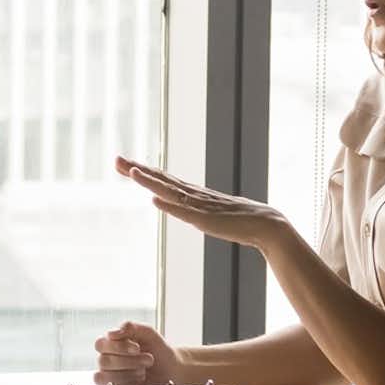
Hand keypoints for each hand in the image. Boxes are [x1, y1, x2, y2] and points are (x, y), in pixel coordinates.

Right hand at [91, 320, 187, 384]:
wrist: (171, 369)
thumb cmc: (158, 350)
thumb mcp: (148, 333)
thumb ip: (131, 327)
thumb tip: (113, 332)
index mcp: (112, 342)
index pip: (100, 344)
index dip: (118, 347)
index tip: (137, 348)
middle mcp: (108, 358)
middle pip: (103, 361)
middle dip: (129, 361)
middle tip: (147, 360)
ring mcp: (110, 374)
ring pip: (106, 376)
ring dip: (129, 373)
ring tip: (143, 370)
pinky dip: (128, 383)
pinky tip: (139, 379)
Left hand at [114, 156, 288, 251]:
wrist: (268, 226)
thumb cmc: (239, 221)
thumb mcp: (208, 214)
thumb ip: (191, 209)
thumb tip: (172, 204)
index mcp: (194, 194)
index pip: (162, 178)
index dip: (142, 170)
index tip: (122, 162)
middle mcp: (194, 196)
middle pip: (161, 179)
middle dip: (137, 170)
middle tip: (115, 159)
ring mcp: (201, 207)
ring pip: (170, 192)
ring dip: (151, 182)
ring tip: (131, 172)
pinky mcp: (208, 221)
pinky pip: (186, 212)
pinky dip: (170, 206)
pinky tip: (155, 200)